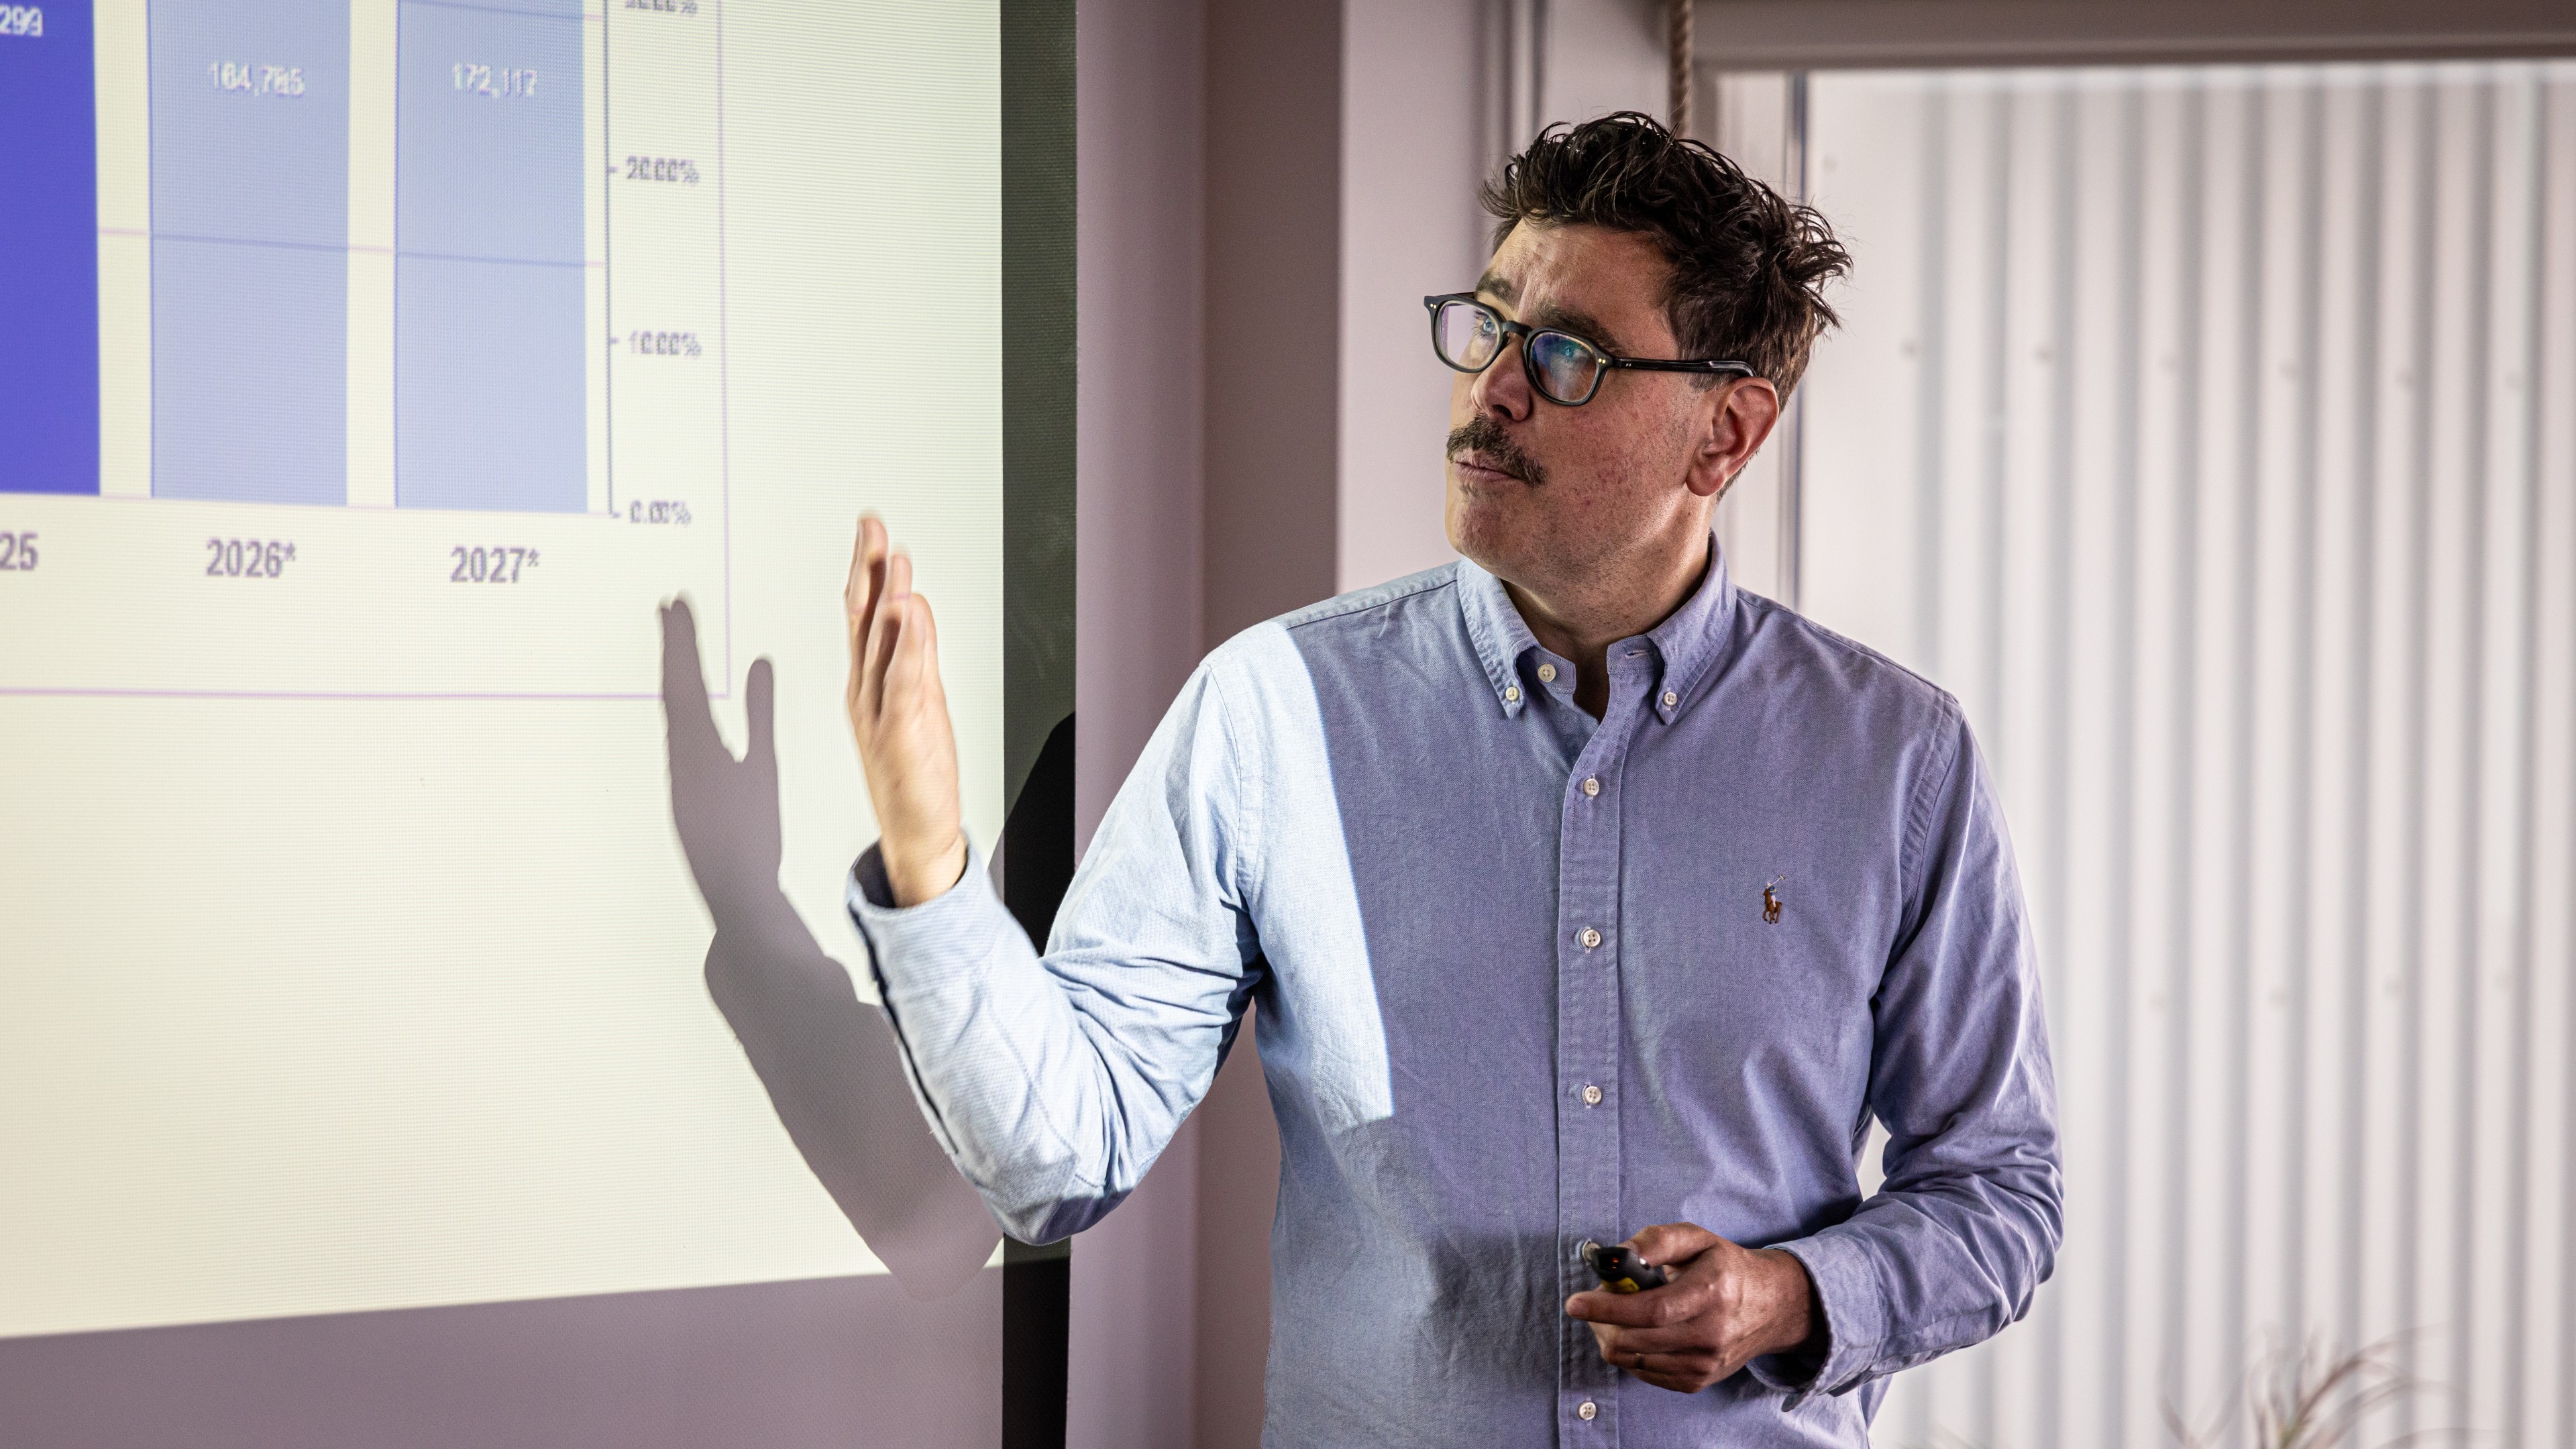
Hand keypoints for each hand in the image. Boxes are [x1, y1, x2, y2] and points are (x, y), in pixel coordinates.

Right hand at [844, 515, 967, 905]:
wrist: (915, 831)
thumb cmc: (915, 772)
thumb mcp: (918, 702)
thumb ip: (914, 654)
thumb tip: (912, 606)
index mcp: (869, 683)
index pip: (865, 615)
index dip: (867, 571)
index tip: (871, 533)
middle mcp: (868, 691)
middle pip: (864, 618)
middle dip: (868, 569)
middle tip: (870, 526)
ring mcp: (881, 711)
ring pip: (880, 643)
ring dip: (888, 596)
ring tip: (893, 557)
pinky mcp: (902, 731)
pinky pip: (903, 679)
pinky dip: (906, 644)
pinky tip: (907, 615)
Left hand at [1564, 1223, 1819, 1393]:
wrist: (1769, 1307)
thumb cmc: (1725, 1268)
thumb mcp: (1696, 1239)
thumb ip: (1655, 1240)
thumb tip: (1616, 1255)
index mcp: (1711, 1293)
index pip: (1651, 1310)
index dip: (1608, 1308)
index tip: (1576, 1303)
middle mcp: (1710, 1335)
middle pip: (1634, 1340)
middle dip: (1601, 1320)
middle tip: (1597, 1300)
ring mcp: (1704, 1364)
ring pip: (1631, 1360)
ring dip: (1610, 1335)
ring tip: (1619, 1313)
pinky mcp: (1696, 1381)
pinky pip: (1643, 1372)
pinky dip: (1629, 1351)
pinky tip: (1640, 1331)